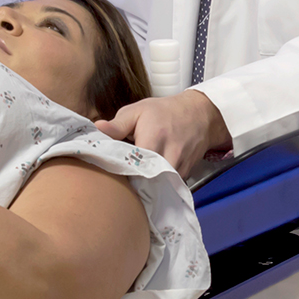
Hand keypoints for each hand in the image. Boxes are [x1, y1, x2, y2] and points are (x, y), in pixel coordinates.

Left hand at [97, 90, 230, 174]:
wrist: (200, 116)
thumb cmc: (165, 112)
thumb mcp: (139, 111)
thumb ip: (118, 124)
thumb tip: (98, 129)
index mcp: (153, 139)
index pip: (132, 164)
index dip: (119, 170)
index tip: (109, 171)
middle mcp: (168, 156)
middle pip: (144, 181)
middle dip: (130, 183)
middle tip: (118, 181)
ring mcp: (179, 168)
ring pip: (156, 187)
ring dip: (144, 186)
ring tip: (133, 181)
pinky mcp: (185, 176)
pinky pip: (167, 187)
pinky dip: (157, 186)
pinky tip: (149, 179)